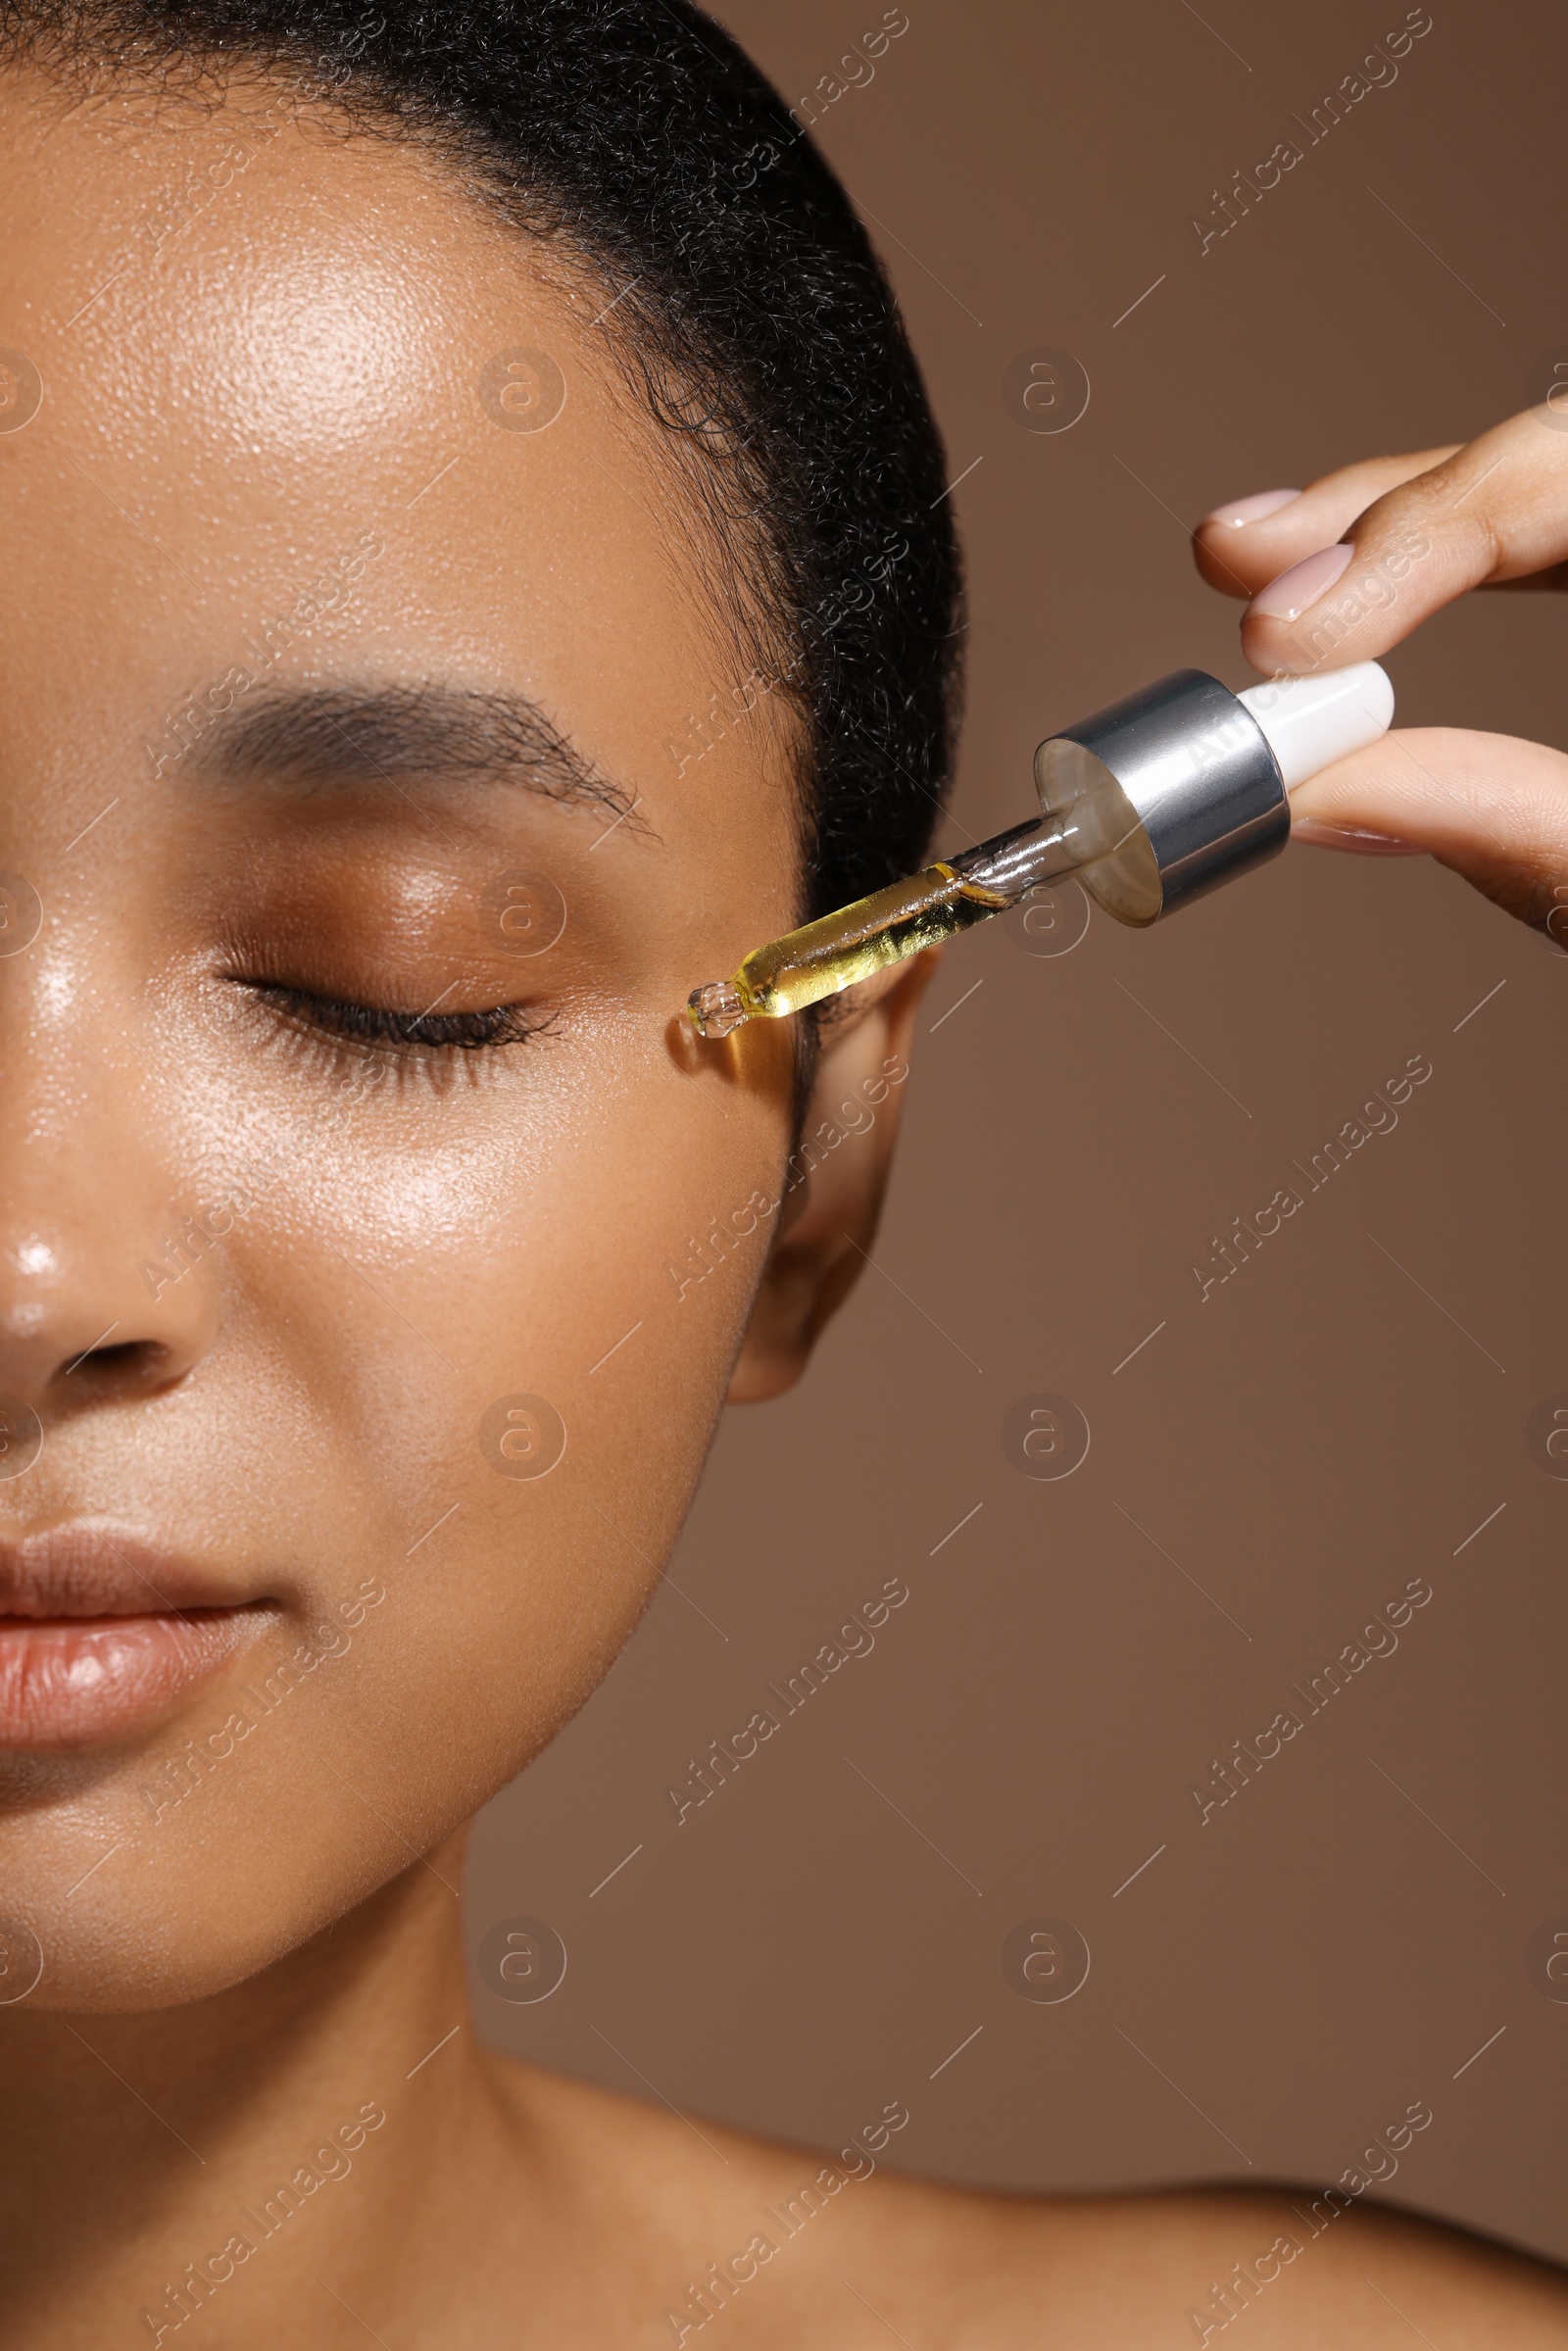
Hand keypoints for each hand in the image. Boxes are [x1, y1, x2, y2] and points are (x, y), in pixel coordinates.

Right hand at [1191, 406, 1567, 936]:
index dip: (1413, 536)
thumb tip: (1319, 795)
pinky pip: (1530, 537)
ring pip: (1517, 484)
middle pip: (1529, 457)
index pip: (1559, 478)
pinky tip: (1324, 582)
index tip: (1291, 632)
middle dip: (1375, 508)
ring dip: (1374, 520)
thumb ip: (1503, 818)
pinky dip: (1423, 559)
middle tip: (1240, 569)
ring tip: (1246, 560)